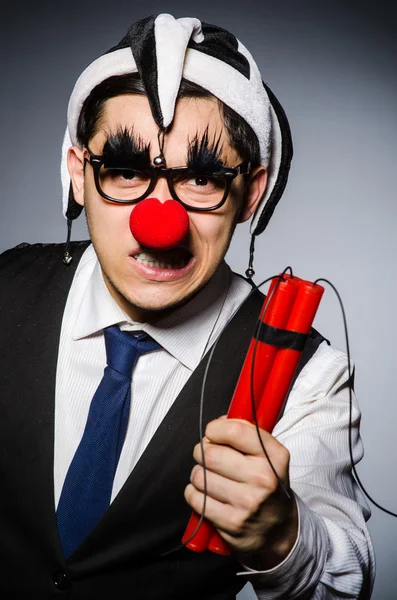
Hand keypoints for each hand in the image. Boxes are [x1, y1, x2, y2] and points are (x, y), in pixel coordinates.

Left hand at [184, 417, 297, 568]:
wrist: (281, 530)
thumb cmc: (268, 484)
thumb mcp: (270, 455)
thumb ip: (247, 433)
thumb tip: (219, 421)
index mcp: (274, 456)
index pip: (234, 431)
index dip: (215, 428)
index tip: (213, 433)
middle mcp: (263, 478)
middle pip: (210, 454)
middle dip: (202, 451)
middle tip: (208, 455)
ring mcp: (247, 503)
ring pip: (199, 476)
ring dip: (198, 473)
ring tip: (210, 477)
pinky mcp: (231, 523)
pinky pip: (196, 498)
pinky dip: (194, 493)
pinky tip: (207, 494)